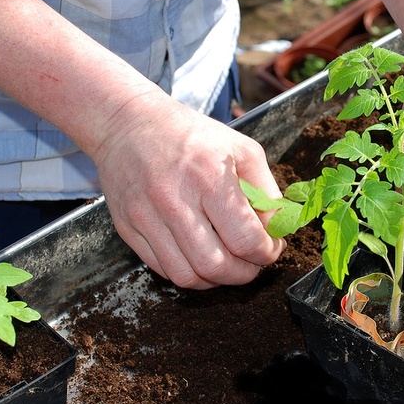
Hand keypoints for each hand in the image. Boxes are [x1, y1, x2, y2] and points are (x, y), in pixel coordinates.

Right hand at [91, 99, 284, 289]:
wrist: (126, 123)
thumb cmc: (189, 135)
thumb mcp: (240, 149)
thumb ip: (266, 191)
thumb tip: (277, 231)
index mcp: (209, 178)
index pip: (245, 239)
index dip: (266, 253)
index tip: (271, 249)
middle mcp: (174, 200)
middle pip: (216, 266)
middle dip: (244, 273)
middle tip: (252, 262)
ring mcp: (146, 217)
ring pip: (187, 277)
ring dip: (216, 280)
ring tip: (227, 263)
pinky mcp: (128, 229)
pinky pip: (163, 270)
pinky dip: (188, 273)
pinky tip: (200, 257)